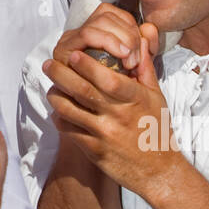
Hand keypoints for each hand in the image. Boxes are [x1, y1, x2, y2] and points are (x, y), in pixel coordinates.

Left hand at [43, 4, 171, 196]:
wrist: (159, 172)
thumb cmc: (157, 129)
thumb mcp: (156, 97)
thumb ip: (144, 67)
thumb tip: (143, 36)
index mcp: (134, 99)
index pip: (107, 78)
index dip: (87, 64)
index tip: (72, 53)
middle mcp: (118, 116)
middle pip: (82, 91)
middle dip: (60, 74)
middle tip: (48, 63)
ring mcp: (104, 135)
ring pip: (69, 110)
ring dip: (55, 96)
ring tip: (51, 87)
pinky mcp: (94, 151)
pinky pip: (69, 131)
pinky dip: (59, 118)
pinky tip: (58, 111)